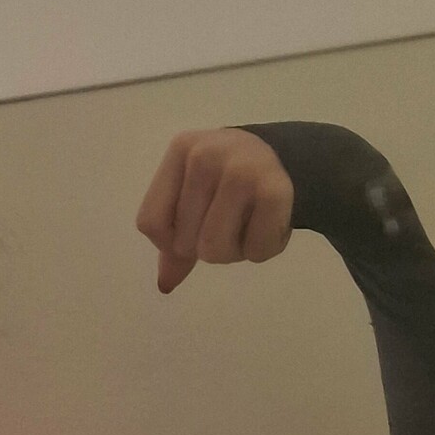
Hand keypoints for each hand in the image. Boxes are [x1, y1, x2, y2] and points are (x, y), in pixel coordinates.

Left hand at [135, 127, 294, 292]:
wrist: (284, 158)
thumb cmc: (227, 183)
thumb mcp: (193, 200)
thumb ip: (173, 240)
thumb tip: (164, 284)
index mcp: (180, 150)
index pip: (150, 224)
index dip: (169, 241)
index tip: (193, 224)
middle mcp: (205, 155)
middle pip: (183, 243)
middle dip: (205, 247)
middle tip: (229, 220)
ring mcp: (241, 170)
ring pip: (214, 249)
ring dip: (233, 253)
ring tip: (246, 224)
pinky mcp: (274, 190)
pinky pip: (254, 251)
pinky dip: (261, 251)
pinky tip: (267, 224)